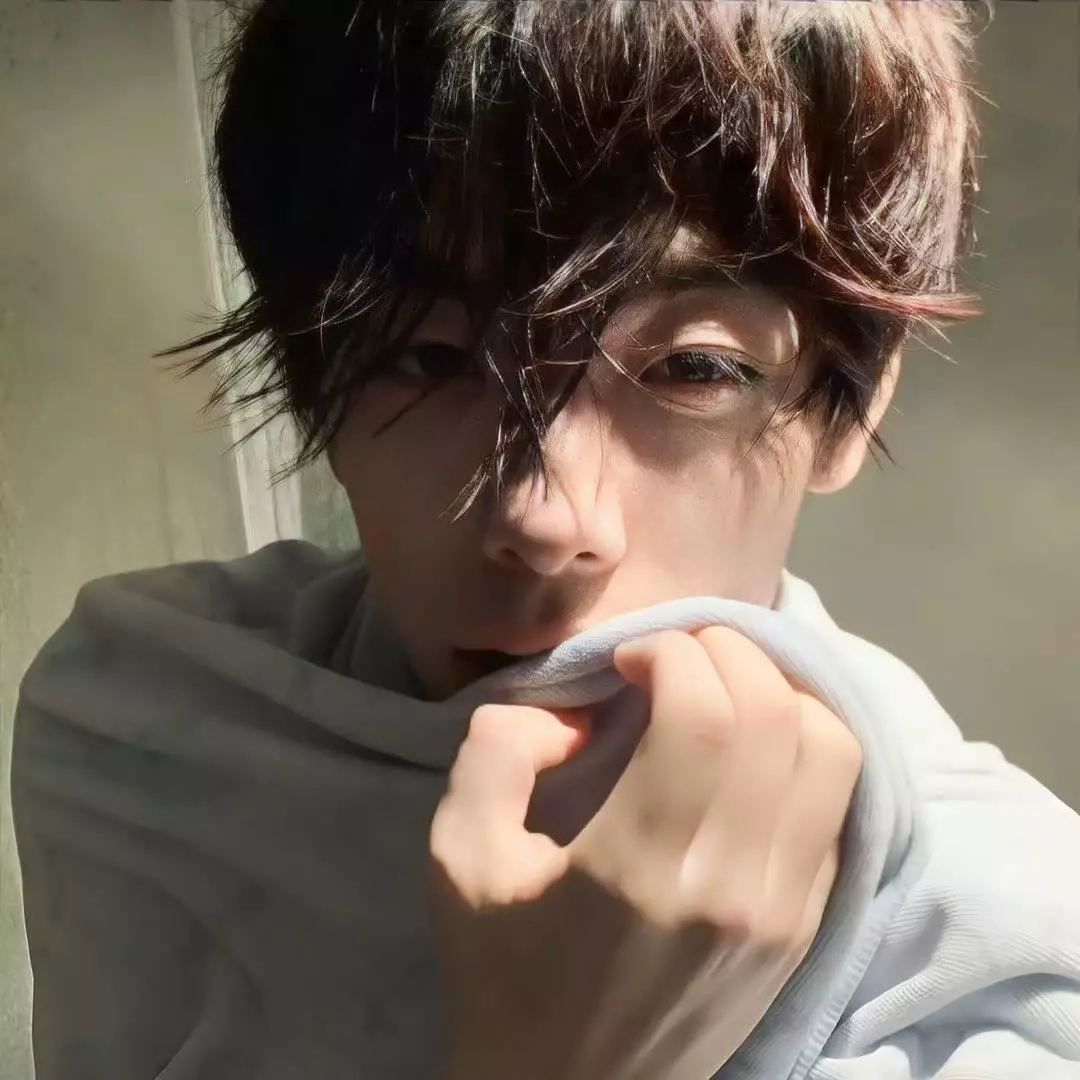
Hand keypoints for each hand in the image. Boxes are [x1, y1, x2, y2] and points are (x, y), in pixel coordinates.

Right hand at [431, 627, 861, 1079]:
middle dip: (728, 653)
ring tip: (722, 690)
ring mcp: (784, 910)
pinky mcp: (806, 926)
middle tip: (676, 657)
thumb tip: (581, 711)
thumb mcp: (457, 855)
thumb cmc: (504, 974)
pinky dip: (806, 746)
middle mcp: (734, 887)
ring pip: (832, 752)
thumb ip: (497, 751)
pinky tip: (753, 744)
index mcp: (641, 870)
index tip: (631, 659)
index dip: (674, 654)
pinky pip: (837, 804)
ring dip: (781, 692)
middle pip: (777, 717)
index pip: (706, 715)